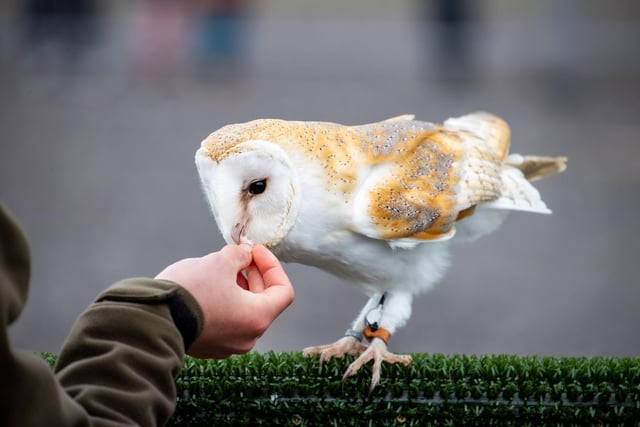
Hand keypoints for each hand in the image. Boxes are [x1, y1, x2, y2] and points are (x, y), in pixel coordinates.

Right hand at [155, 244, 293, 357]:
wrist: (151, 319)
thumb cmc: (190, 292)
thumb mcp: (219, 262)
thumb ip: (239, 255)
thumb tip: (244, 255)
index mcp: (257, 318)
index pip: (283, 291)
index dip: (272, 266)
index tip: (255, 251)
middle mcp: (247, 337)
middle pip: (264, 302)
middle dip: (254, 275)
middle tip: (239, 256)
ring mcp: (227, 345)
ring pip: (244, 311)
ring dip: (239, 288)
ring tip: (221, 269)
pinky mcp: (209, 346)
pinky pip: (226, 321)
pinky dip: (224, 302)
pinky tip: (208, 287)